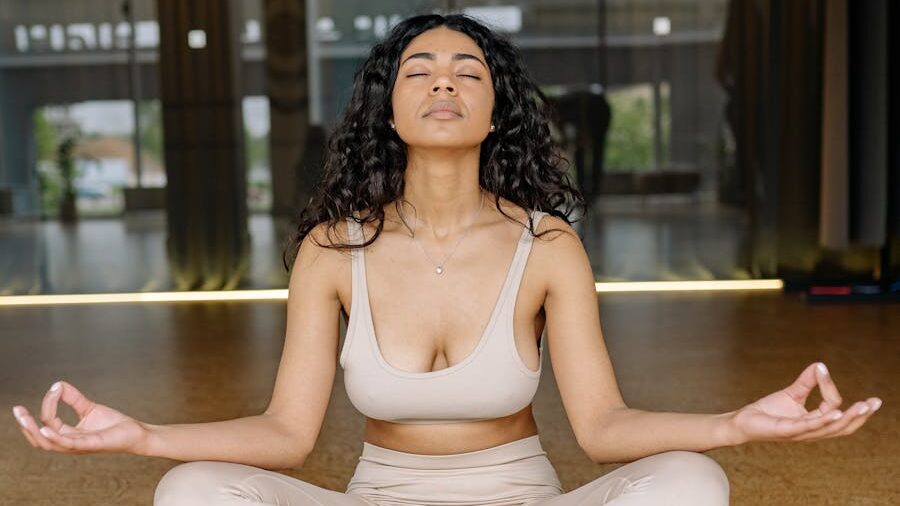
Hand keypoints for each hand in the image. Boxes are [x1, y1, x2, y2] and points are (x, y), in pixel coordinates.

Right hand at [12, 381, 147, 454]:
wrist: (136, 432)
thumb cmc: (113, 424)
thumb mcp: (89, 408)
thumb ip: (73, 398)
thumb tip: (58, 384)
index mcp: (68, 435)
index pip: (48, 423)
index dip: (48, 405)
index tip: (55, 387)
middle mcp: (69, 443)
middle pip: (40, 439)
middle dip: (26, 425)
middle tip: (16, 410)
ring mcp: (79, 446)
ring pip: (48, 443)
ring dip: (33, 431)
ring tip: (23, 417)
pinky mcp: (90, 445)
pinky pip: (68, 443)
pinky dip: (55, 437)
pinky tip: (46, 428)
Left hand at [728, 362, 881, 443]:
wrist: (743, 421)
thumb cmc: (768, 411)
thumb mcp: (792, 393)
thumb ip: (807, 382)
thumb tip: (820, 365)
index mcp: (815, 422)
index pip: (834, 407)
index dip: (830, 388)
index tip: (821, 369)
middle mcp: (812, 430)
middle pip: (843, 426)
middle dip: (860, 415)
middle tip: (875, 402)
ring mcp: (801, 433)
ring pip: (831, 428)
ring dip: (848, 417)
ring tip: (862, 407)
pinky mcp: (788, 431)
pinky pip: (810, 426)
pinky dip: (824, 420)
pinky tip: (835, 413)